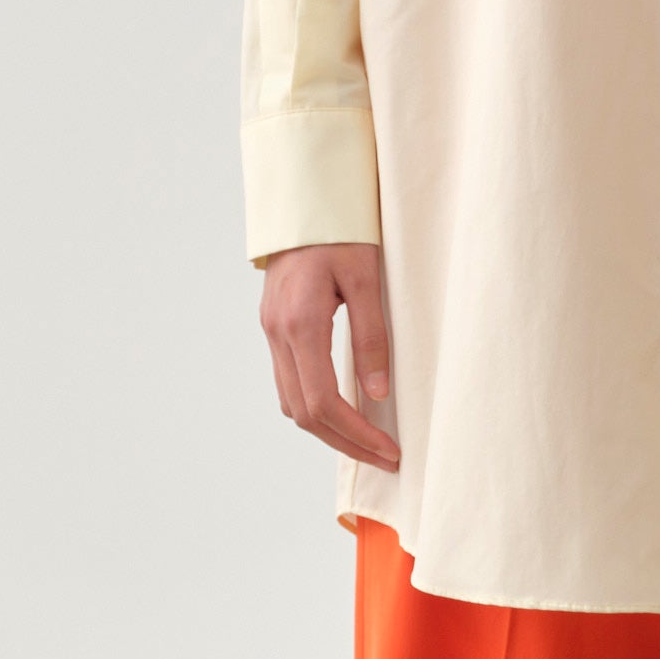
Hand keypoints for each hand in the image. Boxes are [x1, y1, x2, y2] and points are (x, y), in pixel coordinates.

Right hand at [259, 242, 398, 470]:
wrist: (304, 201)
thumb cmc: (341, 231)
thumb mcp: (367, 278)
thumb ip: (371, 336)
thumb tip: (376, 394)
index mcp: (299, 323)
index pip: (323, 402)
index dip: (356, 435)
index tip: (389, 450)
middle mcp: (277, 333)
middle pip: (303, 414)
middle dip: (345, 443)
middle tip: (386, 457)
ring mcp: (270, 331)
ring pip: (291, 403)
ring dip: (328, 429)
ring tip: (368, 441)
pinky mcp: (274, 327)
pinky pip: (289, 382)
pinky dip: (314, 406)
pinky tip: (343, 409)